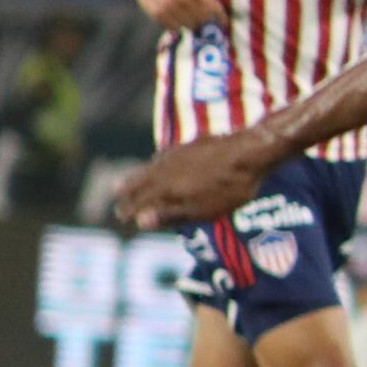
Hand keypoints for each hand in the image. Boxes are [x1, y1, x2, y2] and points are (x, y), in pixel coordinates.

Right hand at [115, 129, 275, 228]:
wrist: (250, 151)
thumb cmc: (229, 187)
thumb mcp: (202, 209)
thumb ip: (170, 214)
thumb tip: (140, 221)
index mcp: (167, 187)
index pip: (140, 200)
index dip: (129, 209)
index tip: (120, 216)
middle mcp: (166, 169)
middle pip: (141, 182)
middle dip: (127, 192)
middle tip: (116, 197)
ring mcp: (177, 155)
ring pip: (149, 168)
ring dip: (135, 176)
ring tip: (125, 180)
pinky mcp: (190, 145)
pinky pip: (162, 157)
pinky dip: (152, 164)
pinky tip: (156, 164)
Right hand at [125, 0, 229, 32]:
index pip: (214, 8)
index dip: (222, 17)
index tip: (224, 22)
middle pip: (203, 20)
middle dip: (205, 19)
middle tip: (203, 17)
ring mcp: (169, 8)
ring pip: (189, 26)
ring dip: (192, 23)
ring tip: (189, 16)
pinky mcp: (158, 14)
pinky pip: (174, 28)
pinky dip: (178, 25)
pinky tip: (176, 17)